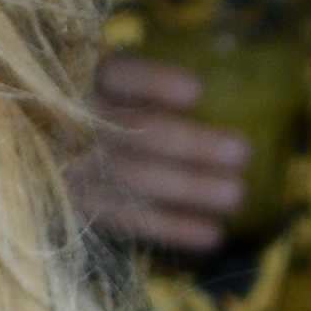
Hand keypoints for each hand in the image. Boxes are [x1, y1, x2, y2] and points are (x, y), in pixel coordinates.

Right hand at [72, 57, 254, 253]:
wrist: (67, 165)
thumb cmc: (120, 115)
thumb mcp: (129, 90)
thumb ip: (160, 87)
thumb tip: (225, 86)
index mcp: (90, 82)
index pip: (119, 76)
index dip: (154, 83)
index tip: (197, 91)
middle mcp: (76, 123)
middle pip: (135, 131)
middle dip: (191, 144)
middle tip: (242, 153)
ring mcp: (73, 169)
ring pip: (133, 178)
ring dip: (189, 188)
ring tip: (237, 195)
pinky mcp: (79, 209)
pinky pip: (127, 221)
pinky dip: (171, 228)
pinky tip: (212, 234)